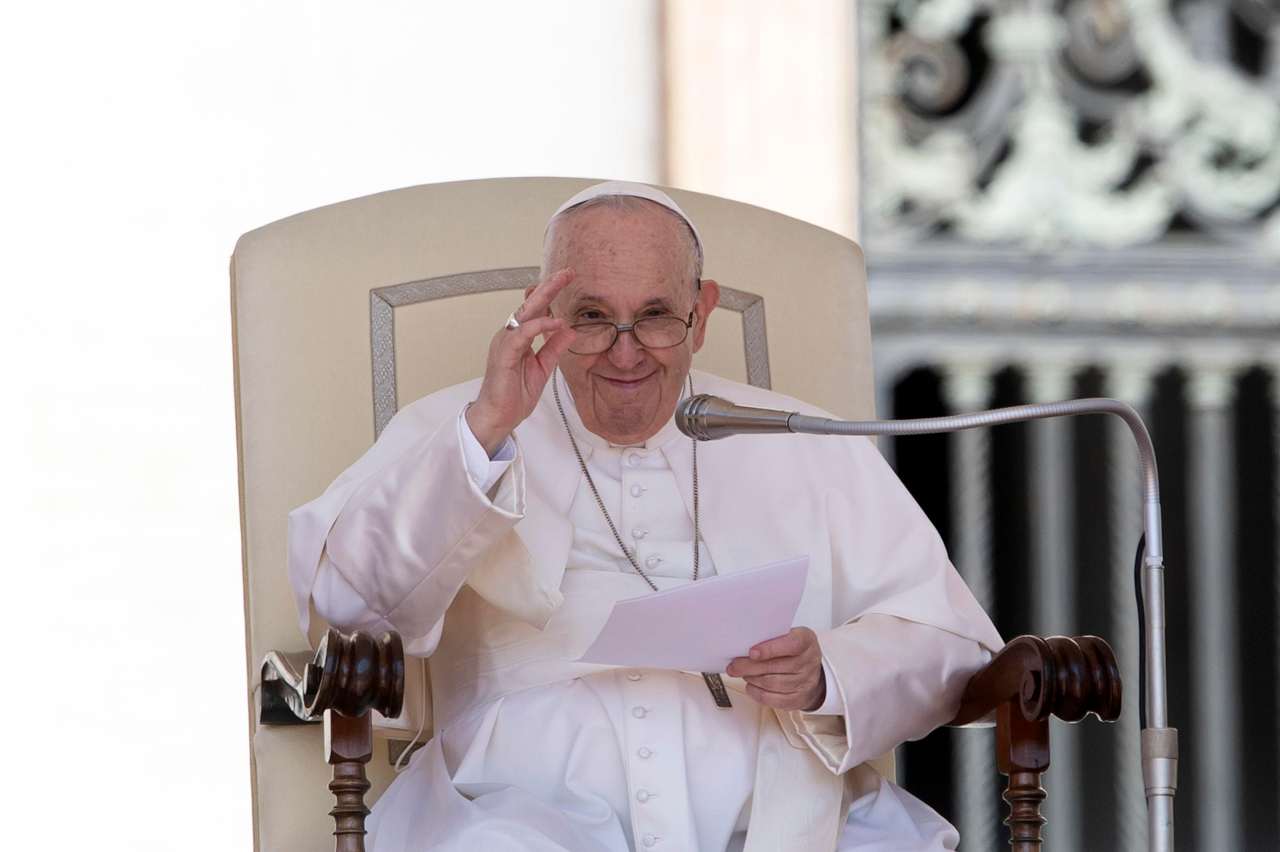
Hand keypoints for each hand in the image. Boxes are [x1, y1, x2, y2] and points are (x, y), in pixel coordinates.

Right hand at [466, 268, 577, 454]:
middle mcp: (510, 335)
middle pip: (530, 304)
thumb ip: (554, 347)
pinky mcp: (504, 354)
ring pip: (525, 313)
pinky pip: (522, 334)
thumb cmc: (515, 394)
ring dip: (544, 297)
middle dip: (549, 286)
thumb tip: (570, 329)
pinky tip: (555, 321)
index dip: (550, 293)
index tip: (567, 279)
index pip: (536, 310)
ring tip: (561, 283)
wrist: (499, 416)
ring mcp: (505, 342)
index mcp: (519, 337)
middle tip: (568, 272)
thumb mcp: (543, 367)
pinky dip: (538, 326)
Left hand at [726, 627, 826, 711]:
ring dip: (752, 678)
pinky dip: (757, 692)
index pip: (791, 644)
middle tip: (734, 665)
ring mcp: (805, 682)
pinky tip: (751, 685)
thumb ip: (769, 638)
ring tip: (743, 673)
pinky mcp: (798, 699)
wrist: (810, 671)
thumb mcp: (786, 636)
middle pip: (776, 666)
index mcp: (806, 640)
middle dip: (750, 666)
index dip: (770, 649)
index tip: (751, 652)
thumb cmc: (793, 650)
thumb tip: (742, 645)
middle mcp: (809, 661)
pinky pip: (773, 699)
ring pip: (772, 683)